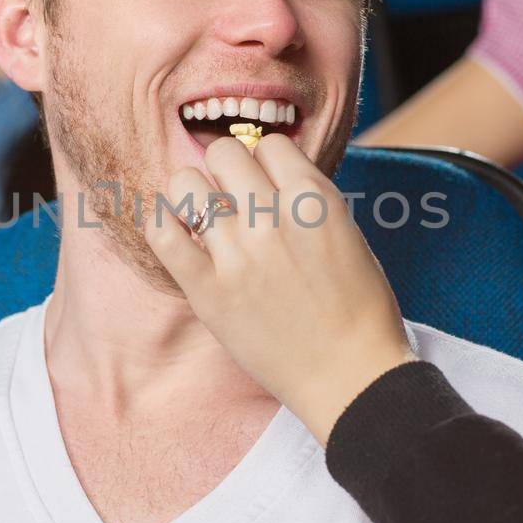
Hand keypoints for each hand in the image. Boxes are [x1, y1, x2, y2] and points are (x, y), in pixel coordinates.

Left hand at [144, 134, 415, 443]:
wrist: (352, 378)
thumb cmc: (360, 311)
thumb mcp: (348, 235)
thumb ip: (308, 200)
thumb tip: (266, 174)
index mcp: (315, 201)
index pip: (270, 144)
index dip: (266, 162)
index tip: (267, 186)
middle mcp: (274, 219)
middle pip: (224, 152)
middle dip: (228, 170)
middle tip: (235, 200)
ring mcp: (237, 254)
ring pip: (187, 183)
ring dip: (195, 195)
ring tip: (207, 220)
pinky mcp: (208, 291)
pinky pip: (162, 232)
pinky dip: (164, 223)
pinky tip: (178, 232)